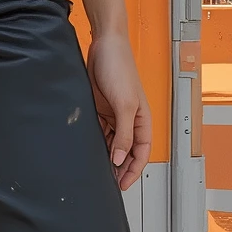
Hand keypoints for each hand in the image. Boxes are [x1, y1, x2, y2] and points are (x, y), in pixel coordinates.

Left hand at [87, 30, 150, 189]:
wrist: (104, 46)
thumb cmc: (120, 68)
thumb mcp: (124, 104)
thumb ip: (124, 133)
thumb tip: (120, 157)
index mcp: (142, 119)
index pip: (142, 152)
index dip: (134, 170)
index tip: (123, 185)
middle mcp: (129, 119)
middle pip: (127, 151)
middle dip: (120, 168)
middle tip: (109, 184)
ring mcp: (114, 115)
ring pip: (113, 143)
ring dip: (107, 157)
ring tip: (98, 171)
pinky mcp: (100, 109)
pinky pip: (99, 132)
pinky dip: (96, 143)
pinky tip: (89, 151)